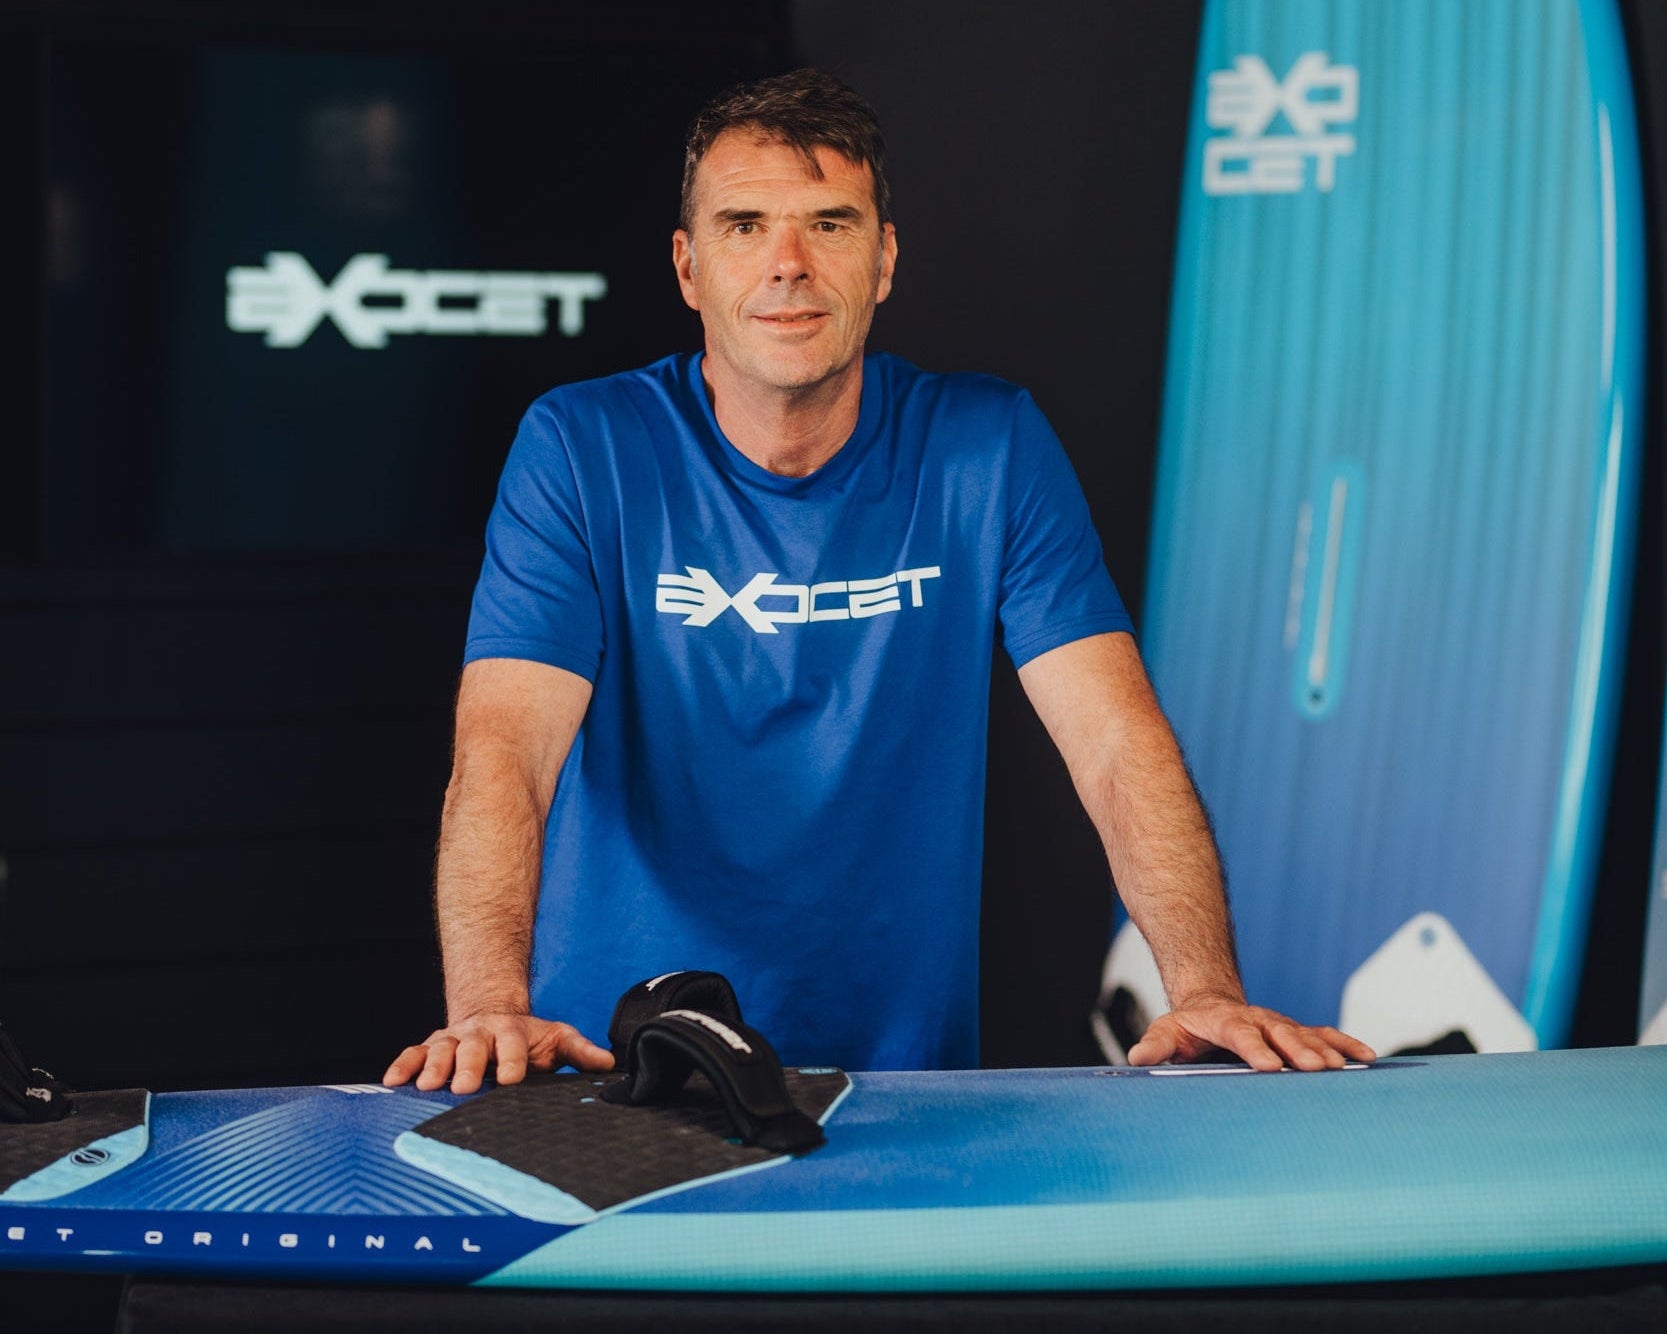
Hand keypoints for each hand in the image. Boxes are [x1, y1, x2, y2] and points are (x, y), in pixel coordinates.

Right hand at [383, 1013, 613, 1094]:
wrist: (491, 1016)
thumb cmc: (527, 1039)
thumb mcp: (556, 1039)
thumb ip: (580, 1051)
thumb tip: (610, 1064)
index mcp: (511, 1033)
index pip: (513, 1045)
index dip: (513, 1060)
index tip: (512, 1077)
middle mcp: (479, 1034)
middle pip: (473, 1048)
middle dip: (470, 1066)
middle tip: (466, 1086)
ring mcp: (452, 1040)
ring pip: (440, 1050)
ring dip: (433, 1067)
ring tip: (428, 1087)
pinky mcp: (429, 1048)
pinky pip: (413, 1054)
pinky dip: (402, 1066)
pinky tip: (391, 1082)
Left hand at [1127, 1000, 1375, 1071]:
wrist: (1211, 1006)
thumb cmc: (1188, 1028)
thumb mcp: (1166, 1032)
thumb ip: (1155, 1045)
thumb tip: (1136, 1058)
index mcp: (1226, 1022)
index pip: (1240, 1034)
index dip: (1254, 1049)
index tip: (1269, 1067)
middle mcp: (1258, 1021)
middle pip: (1280, 1034)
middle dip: (1297, 1051)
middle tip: (1315, 1069)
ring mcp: (1280, 1026)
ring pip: (1306, 1036)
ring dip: (1326, 1051)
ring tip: (1343, 1069)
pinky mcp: (1297, 1033)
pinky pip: (1326, 1036)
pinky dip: (1346, 1045)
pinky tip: (1368, 1058)